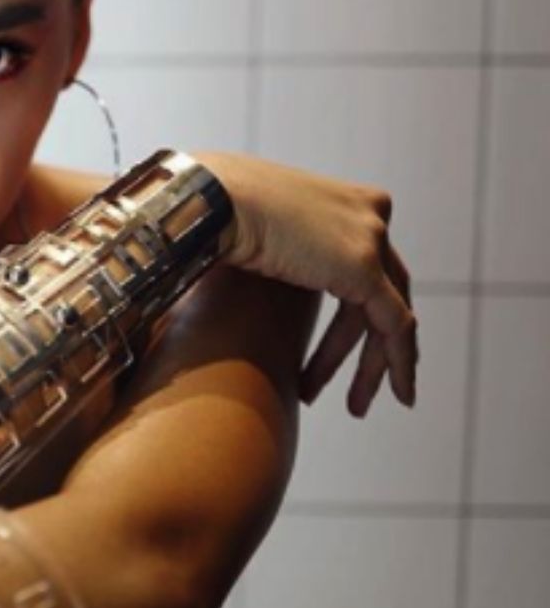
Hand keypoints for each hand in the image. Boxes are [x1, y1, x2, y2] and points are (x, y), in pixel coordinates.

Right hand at [194, 150, 418, 416]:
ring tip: (354, 408)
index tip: (341, 353)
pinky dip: (399, 362)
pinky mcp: (364, 266)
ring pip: (391, 314)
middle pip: (383, 294)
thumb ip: (277, 253)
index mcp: (345, 202)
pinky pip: (395, 325)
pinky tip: (397, 394)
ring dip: (373, 366)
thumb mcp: (256, 232)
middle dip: (368, 349)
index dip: (360, 316)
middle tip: (354, 394)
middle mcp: (368, 214)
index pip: (368, 268)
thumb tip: (254, 277)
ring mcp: (370, 237)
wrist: (209, 200)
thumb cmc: (211, 215)